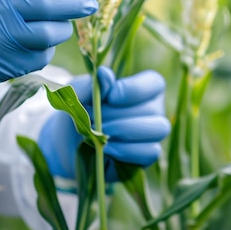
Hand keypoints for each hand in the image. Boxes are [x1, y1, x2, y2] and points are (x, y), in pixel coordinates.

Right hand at [0, 0, 105, 114]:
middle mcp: (3, 5)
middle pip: (56, 3)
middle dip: (80, 3)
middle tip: (91, 3)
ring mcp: (7, 36)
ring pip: (55, 32)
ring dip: (61, 29)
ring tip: (51, 25)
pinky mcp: (11, 63)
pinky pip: (43, 55)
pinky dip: (44, 50)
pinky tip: (30, 45)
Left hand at [38, 66, 170, 181]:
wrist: (71, 143)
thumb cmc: (80, 112)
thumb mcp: (78, 94)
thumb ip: (91, 84)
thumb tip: (104, 74)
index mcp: (143, 88)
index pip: (155, 83)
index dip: (135, 89)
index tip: (110, 97)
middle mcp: (153, 110)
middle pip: (154, 108)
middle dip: (120, 114)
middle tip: (95, 118)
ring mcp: (153, 134)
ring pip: (159, 129)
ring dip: (126, 130)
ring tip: (102, 132)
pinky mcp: (146, 155)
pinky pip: (151, 152)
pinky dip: (127, 150)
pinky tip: (106, 148)